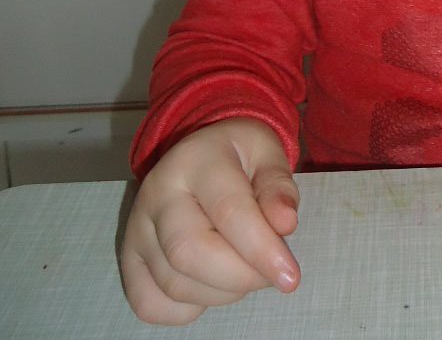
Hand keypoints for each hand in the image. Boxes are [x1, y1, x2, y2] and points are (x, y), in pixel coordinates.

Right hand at [120, 117, 300, 324]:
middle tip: (270, 275)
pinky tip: (211, 283)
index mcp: (196, 159)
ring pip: (174, 284)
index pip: (228, 211)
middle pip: (189, 252)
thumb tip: (285, 224)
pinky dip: (187, 310)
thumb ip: (278, 187)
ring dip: (221, 293)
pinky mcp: (129, 261)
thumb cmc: (239, 156)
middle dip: (239, 276)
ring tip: (245, 270)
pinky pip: (151, 305)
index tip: (290, 276)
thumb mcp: (267, 154)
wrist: (201, 154)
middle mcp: (156, 193)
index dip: (261, 249)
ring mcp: (136, 229)